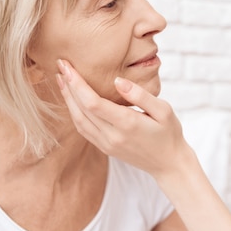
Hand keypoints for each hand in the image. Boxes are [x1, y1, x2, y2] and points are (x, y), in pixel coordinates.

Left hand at [56, 59, 188, 176]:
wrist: (169, 164)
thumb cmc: (169, 133)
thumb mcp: (164, 110)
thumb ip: (140, 95)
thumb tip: (117, 80)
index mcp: (127, 124)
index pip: (93, 103)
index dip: (77, 84)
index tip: (68, 66)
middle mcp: (112, 136)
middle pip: (81, 110)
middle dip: (68, 87)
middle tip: (60, 66)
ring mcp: (107, 144)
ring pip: (78, 120)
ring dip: (67, 99)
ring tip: (61, 80)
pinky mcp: (105, 148)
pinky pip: (83, 129)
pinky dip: (74, 112)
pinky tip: (72, 99)